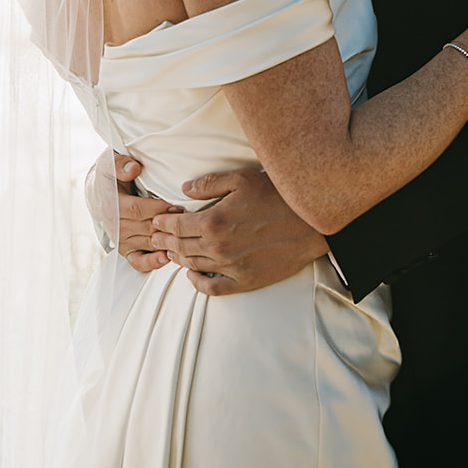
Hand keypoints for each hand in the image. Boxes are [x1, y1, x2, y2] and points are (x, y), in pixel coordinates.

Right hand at [86, 149, 182, 272]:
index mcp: (112, 205)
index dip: (158, 209)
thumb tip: (134, 169)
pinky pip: (138, 262)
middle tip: (187, 219)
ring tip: (185, 235)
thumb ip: (121, 164)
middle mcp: (115, 227)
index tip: (175, 205)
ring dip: (166, 242)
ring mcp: (121, 241)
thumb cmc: (110, 176)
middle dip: (168, 224)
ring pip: (147, 244)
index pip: (137, 210)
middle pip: (146, 228)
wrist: (99, 192)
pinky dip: (152, 263)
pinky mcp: (126, 251)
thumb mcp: (111, 163)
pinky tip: (167, 257)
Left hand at [150, 167, 327, 295]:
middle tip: (155, 237)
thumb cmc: (278, 195)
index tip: (156, 220)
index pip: (175, 226)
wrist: (311, 223)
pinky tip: (192, 274)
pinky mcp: (245, 281)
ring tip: (170, 251)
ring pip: (192, 266)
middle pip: (180, 247)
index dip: (162, 223)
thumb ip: (209, 183)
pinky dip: (198, 283)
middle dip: (164, 241)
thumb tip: (184, 189)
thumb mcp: (242, 178)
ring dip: (177, 258)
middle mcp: (218, 248)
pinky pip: (213, 288)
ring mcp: (231, 267)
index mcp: (213, 221)